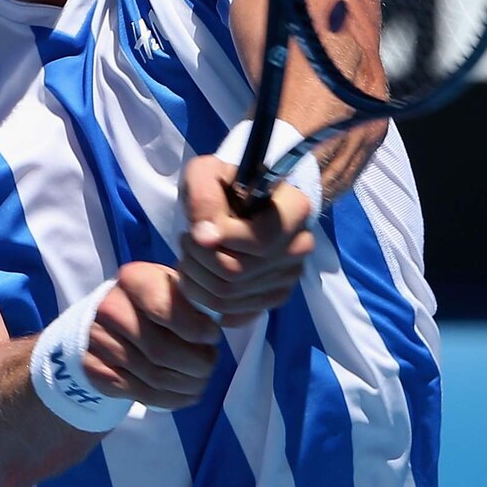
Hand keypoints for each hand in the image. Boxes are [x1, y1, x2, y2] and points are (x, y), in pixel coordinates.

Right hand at [83, 261, 221, 409]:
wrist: (108, 319)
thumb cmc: (152, 301)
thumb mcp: (171, 288)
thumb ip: (190, 303)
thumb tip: (210, 331)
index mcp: (134, 279)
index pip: (164, 310)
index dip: (195, 329)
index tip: (212, 337)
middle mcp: (110, 308)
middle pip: (161, 351)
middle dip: (197, 364)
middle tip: (210, 363)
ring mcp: (98, 341)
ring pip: (154, 377)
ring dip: (187, 385)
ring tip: (201, 379)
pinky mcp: (96, 370)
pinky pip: (140, 394)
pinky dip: (171, 399)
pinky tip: (184, 392)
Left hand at [177, 154, 314, 326]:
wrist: (244, 201)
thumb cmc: (226, 184)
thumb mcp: (207, 172)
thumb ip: (204, 196)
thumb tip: (205, 236)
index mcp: (296, 209)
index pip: (258, 240)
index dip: (217, 239)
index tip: (193, 230)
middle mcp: (300, 246)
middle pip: (237, 272)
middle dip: (198, 260)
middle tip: (186, 242)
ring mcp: (290, 276)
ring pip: (230, 296)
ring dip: (196, 279)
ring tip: (189, 257)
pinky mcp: (276, 298)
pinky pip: (234, 313)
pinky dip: (207, 300)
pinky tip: (201, 279)